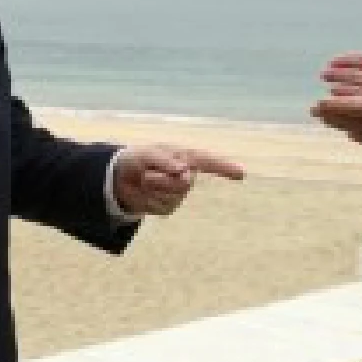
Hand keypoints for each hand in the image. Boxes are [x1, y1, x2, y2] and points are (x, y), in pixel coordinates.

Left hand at [113, 144, 245, 215]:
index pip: (209, 162)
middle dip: (163, 179)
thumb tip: (184, 170)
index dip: (225, 167)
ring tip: (144, 180)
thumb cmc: (137, 159)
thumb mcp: (146, 154)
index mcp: (184, 158)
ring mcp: (179, 193)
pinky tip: (144, 193)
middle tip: (147, 173)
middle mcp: (186, 175)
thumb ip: (165, 160)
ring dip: (154, 188)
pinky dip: (149, 199)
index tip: (242, 173)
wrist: (120, 178)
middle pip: (184, 183)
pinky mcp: (168, 207)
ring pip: (172, 195)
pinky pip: (162, 207)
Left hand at [311, 14, 361, 154]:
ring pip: (360, 132)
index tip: (317, 103)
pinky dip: (360, 136)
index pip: (354, 107)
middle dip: (332, 116)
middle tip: (314, 112)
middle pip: (352, 122)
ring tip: (330, 122)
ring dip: (343, 126)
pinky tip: (356, 135)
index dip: (334, 105)